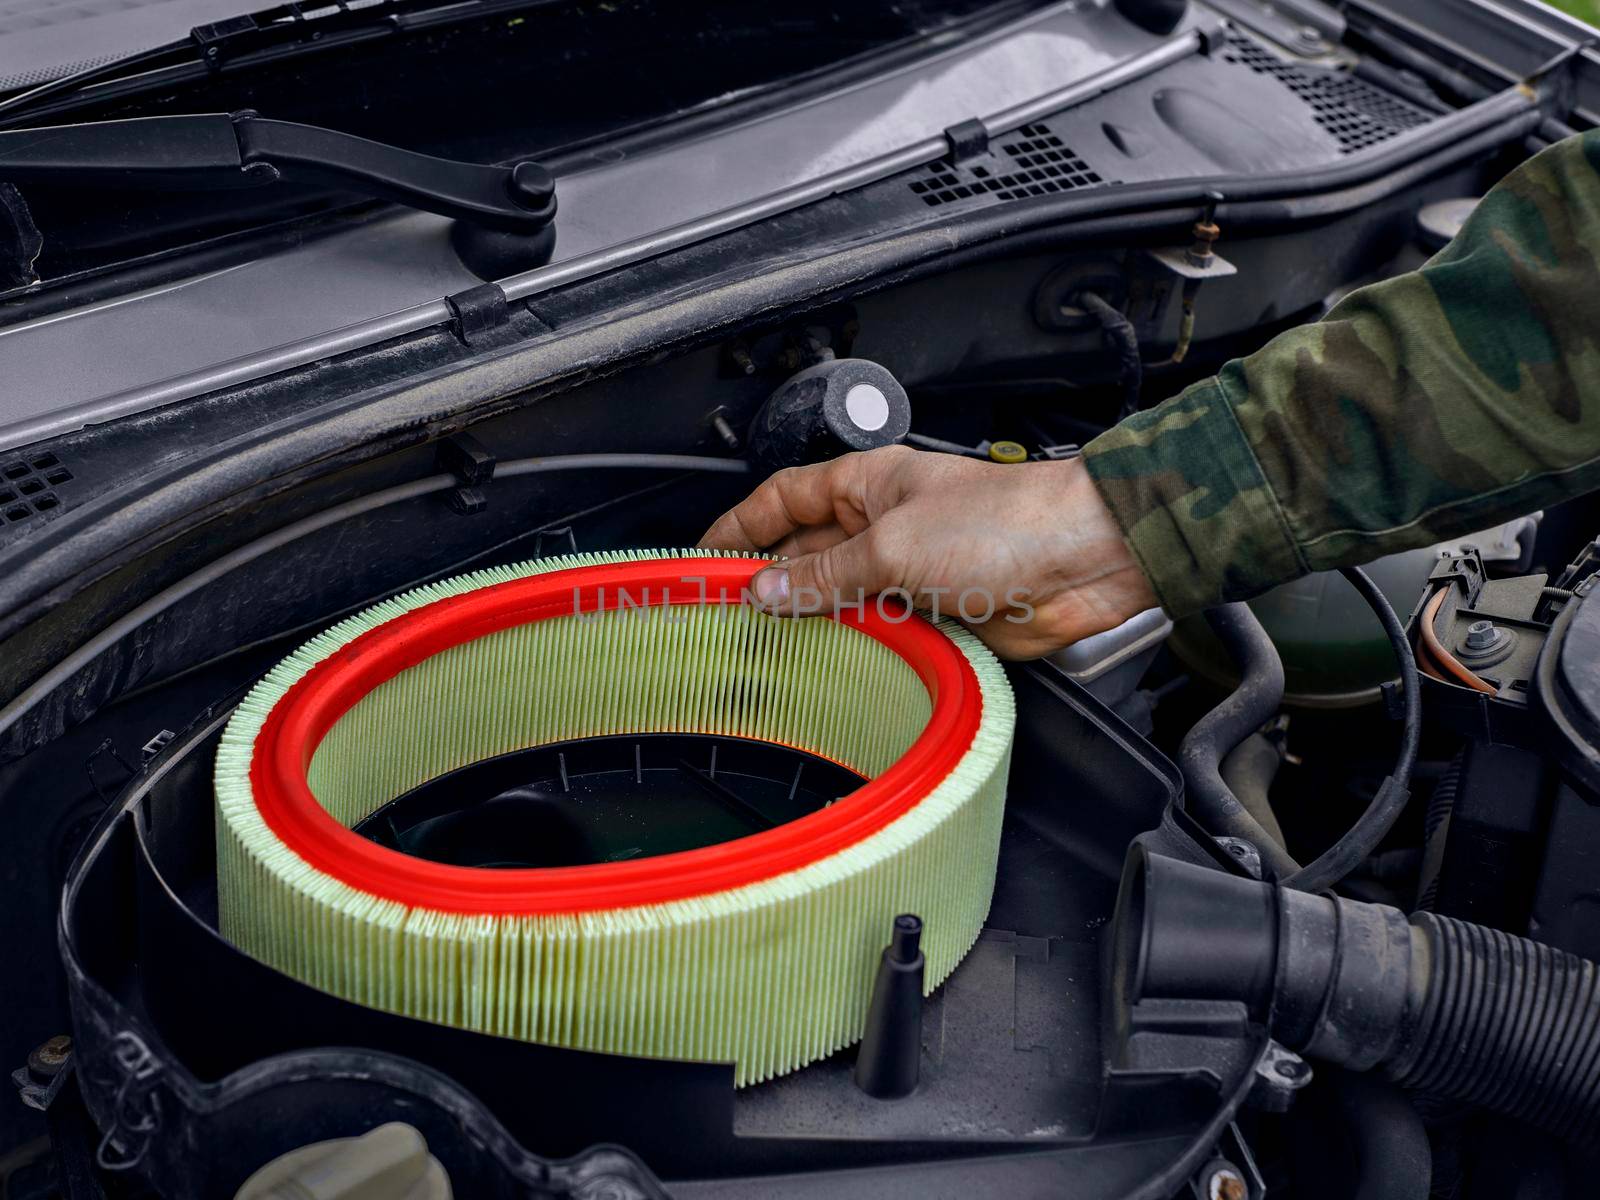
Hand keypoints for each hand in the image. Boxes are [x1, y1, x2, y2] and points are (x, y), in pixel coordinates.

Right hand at [698, 445, 1158, 658]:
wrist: (1081, 561)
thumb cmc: (1005, 522)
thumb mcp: (892, 546)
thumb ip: (824, 574)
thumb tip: (766, 591)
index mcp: (865, 484)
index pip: (781, 499)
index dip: (737, 527)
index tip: (700, 560)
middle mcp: (881, 524)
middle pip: (802, 554)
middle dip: (765, 584)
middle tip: (722, 618)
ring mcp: (904, 571)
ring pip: (836, 599)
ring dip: (809, 623)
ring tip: (764, 651)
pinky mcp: (931, 613)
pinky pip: (874, 632)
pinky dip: (851, 649)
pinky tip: (825, 668)